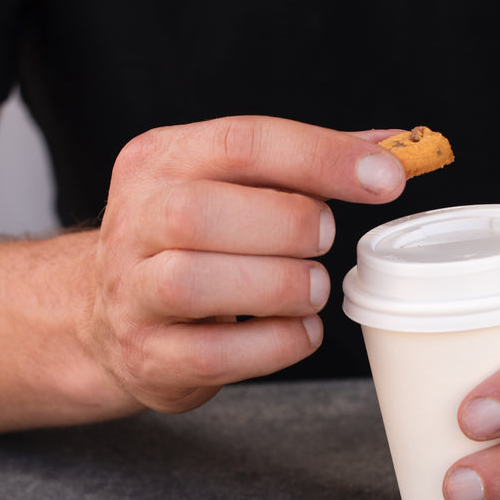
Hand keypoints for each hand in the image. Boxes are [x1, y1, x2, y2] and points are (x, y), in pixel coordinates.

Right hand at [82, 116, 405, 413]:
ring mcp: (133, 293)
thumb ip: (305, 165)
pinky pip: (216, 354)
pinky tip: (299, 330)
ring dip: (281, 286)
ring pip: (197, 282)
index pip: (241, 142)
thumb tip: (393, 150)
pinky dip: (277, 344)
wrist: (106, 312)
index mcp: (161, 161)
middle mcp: (135, 220)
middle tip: (323, 241)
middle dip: (290, 226)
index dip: (321, 157)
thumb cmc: (190, 241)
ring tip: (311, 289)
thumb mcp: (229, 185)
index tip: (387, 177)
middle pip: (201, 212)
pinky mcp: (151, 356)